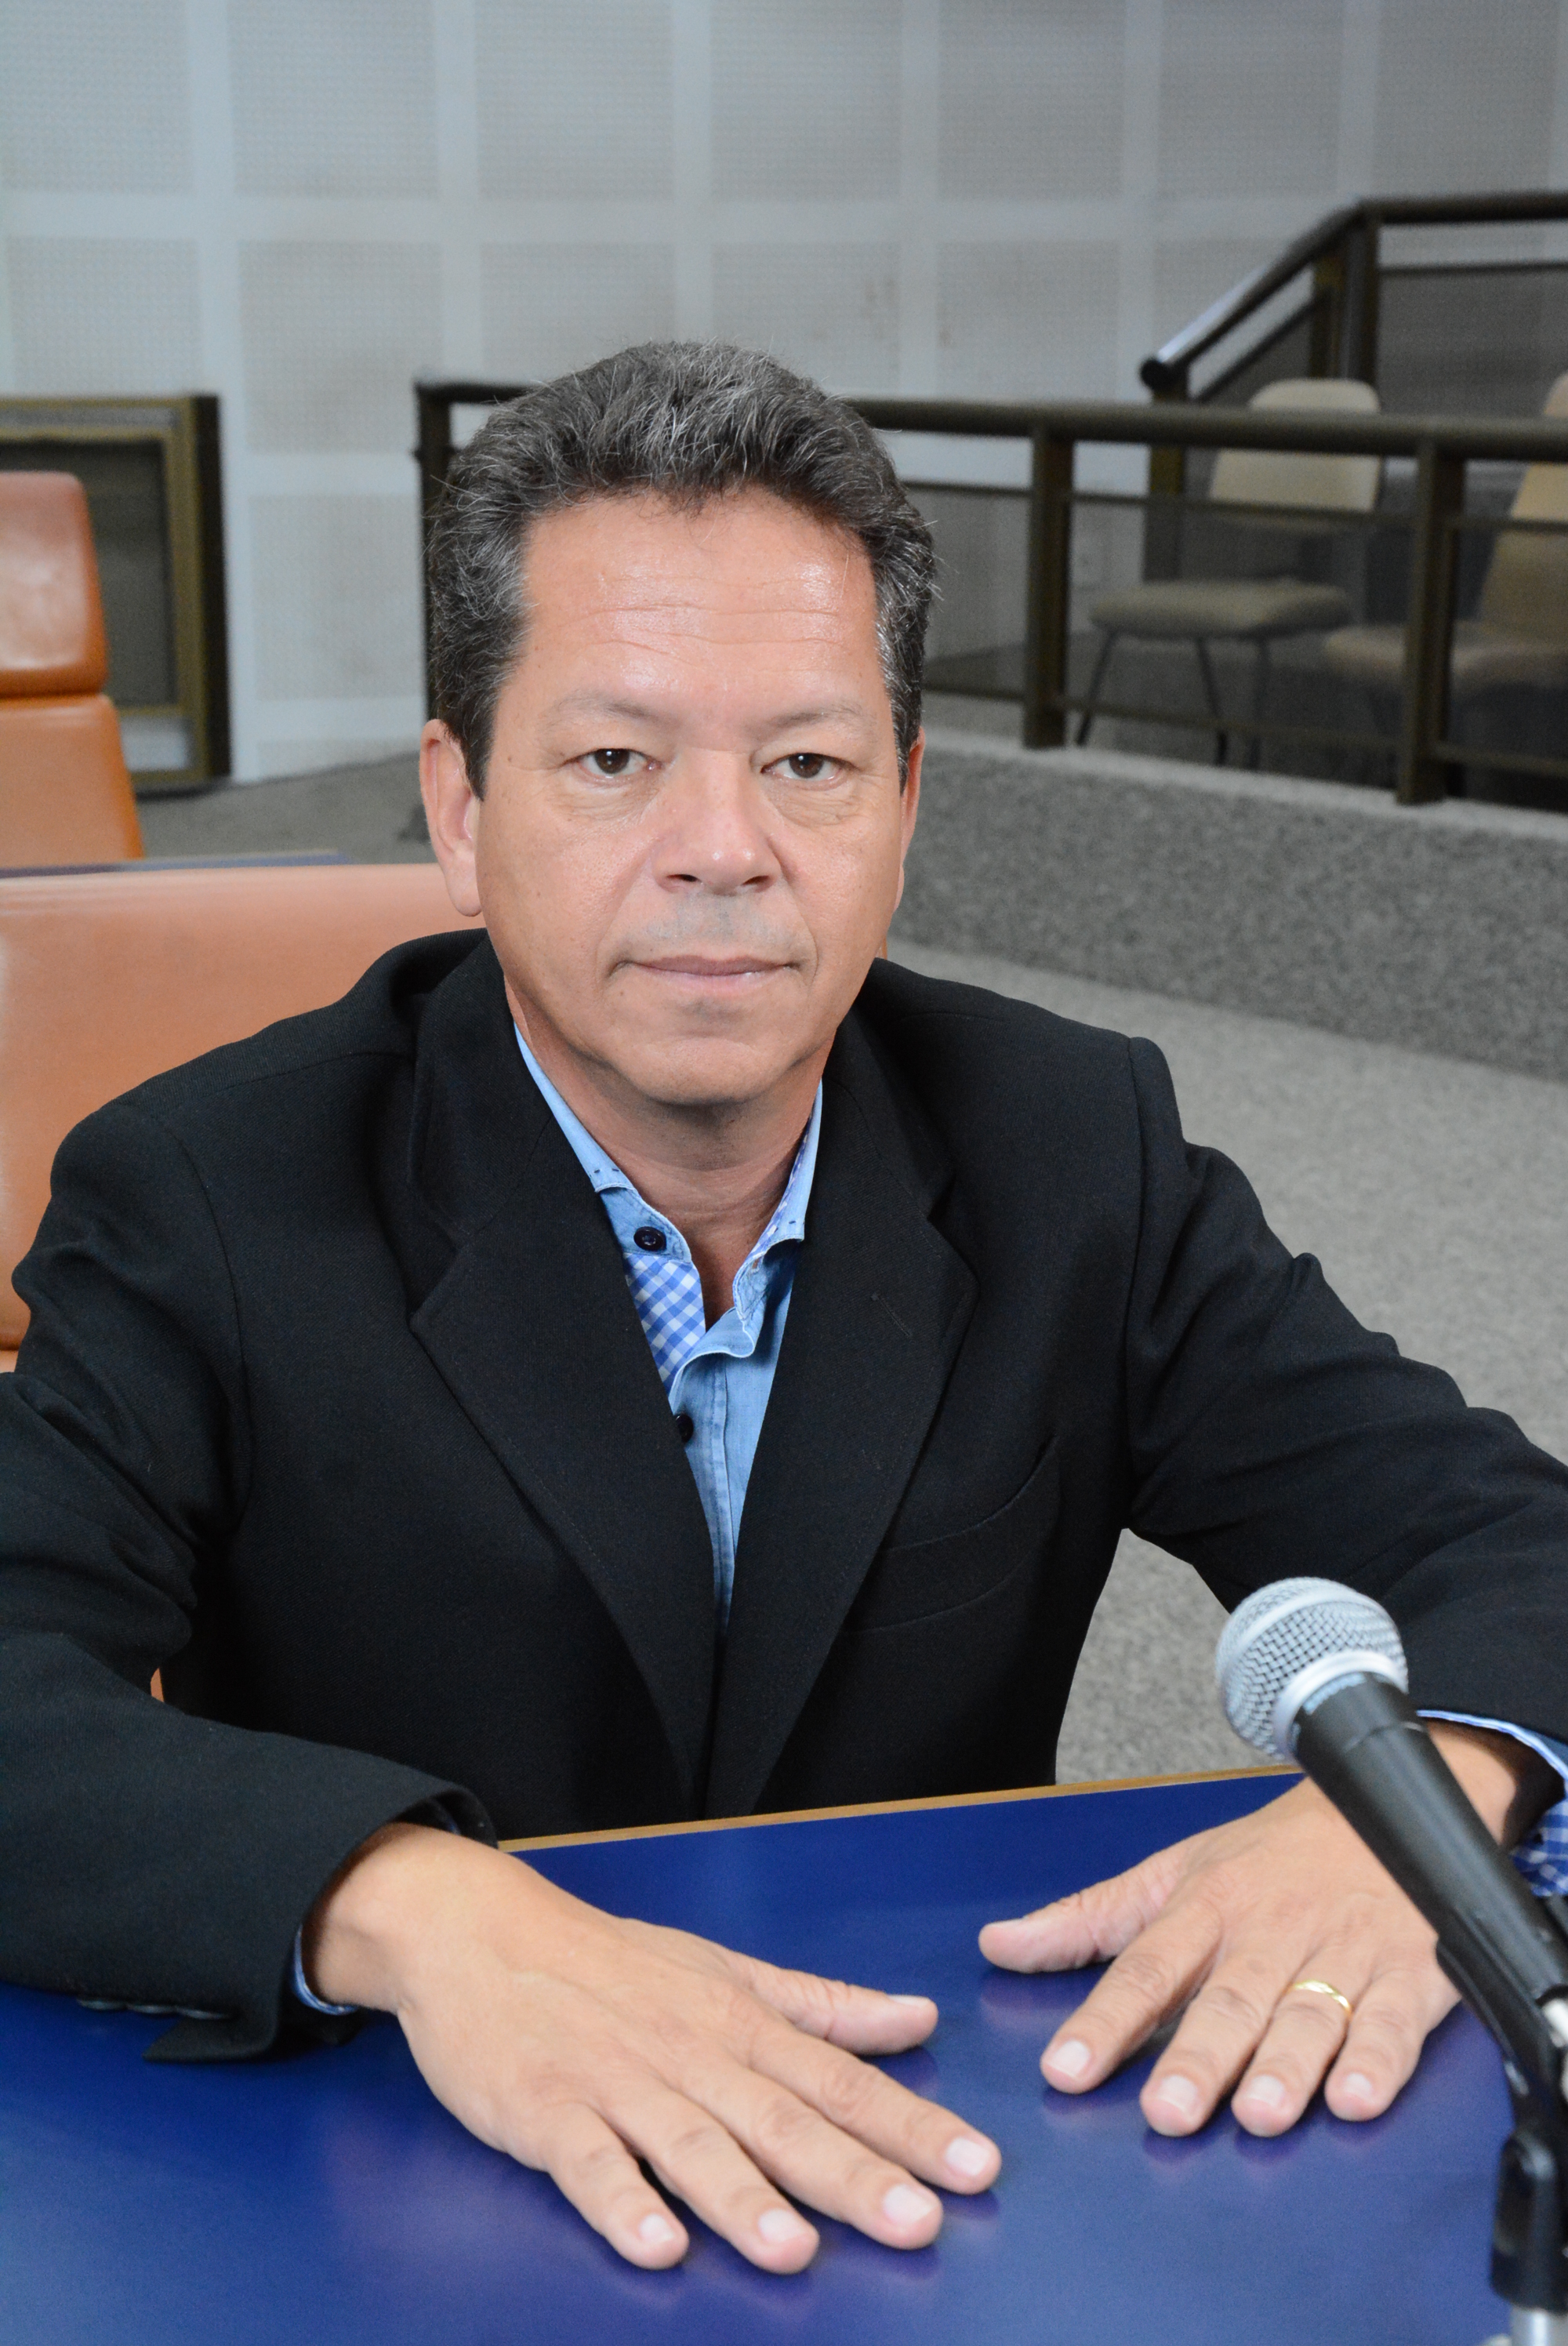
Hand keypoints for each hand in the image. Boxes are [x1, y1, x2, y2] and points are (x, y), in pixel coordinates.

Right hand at [304, 1823, 998, 2270]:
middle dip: (853, 2174)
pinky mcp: (547, 2110)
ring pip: (690, 2144)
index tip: (978, 2167)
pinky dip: (622, 2202)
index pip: (840, 2079)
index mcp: (740, 2024)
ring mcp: (618, 2083)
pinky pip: (587, 2162)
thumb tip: (918, 2019)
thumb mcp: (727, 1973)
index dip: (911, 2125)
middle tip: (920, 2221)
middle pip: (781, 2119)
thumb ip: (822, 2006)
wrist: (482, 1931)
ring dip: (742, 2198)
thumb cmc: (613, 1962)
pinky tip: (656, 2245)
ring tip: (795, 2250)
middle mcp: (692, 2055)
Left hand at [978, 1725, 1556, 2139]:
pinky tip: (1356, 2098)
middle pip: (1230, 2000)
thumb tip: (998, 1944)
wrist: (1385, 1805)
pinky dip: (1379, 2062)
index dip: (1104, 2020)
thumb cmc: (1271, 1856)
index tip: (1065, 2070)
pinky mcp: (1409, 1977)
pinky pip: (1395, 2024)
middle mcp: (1270, 1934)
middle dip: (1199, 2056)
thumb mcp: (1174, 1872)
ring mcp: (1342, 1955)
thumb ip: (1089, 1918)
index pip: (1145, 1967)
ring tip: (1258, 2113)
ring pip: (1310, 2015)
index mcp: (1208, 1906)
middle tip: (1167, 2111)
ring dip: (1285, 2066)